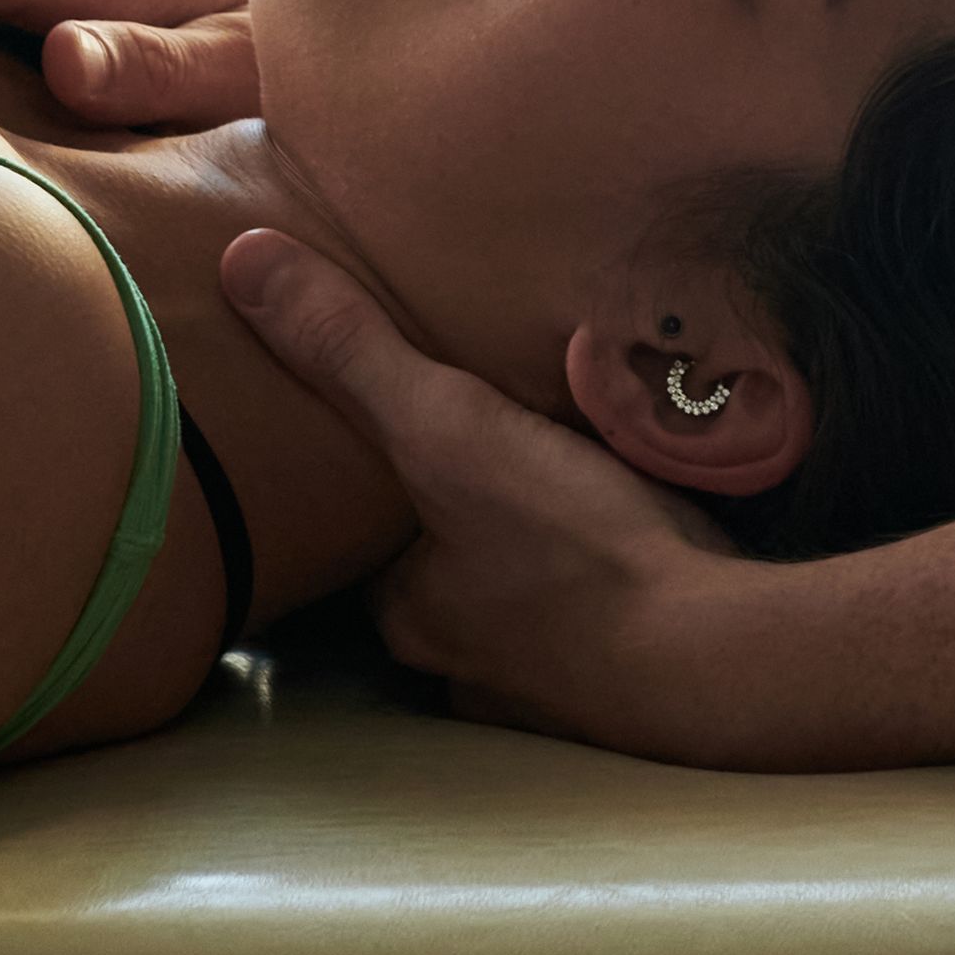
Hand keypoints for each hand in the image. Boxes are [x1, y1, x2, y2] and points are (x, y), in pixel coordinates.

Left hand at [218, 227, 820, 766]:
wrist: (713, 659)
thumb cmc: (571, 546)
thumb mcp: (447, 427)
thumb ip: (353, 351)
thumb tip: (241, 262)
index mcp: (404, 607)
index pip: (362, 543)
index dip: (374, 491)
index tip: (396, 442)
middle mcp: (459, 663)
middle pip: (442, 575)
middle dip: (461, 525)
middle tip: (491, 457)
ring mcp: (543, 689)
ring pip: (519, 610)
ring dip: (536, 564)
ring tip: (566, 494)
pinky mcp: (622, 693)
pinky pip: (599, 631)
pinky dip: (607, 594)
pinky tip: (635, 553)